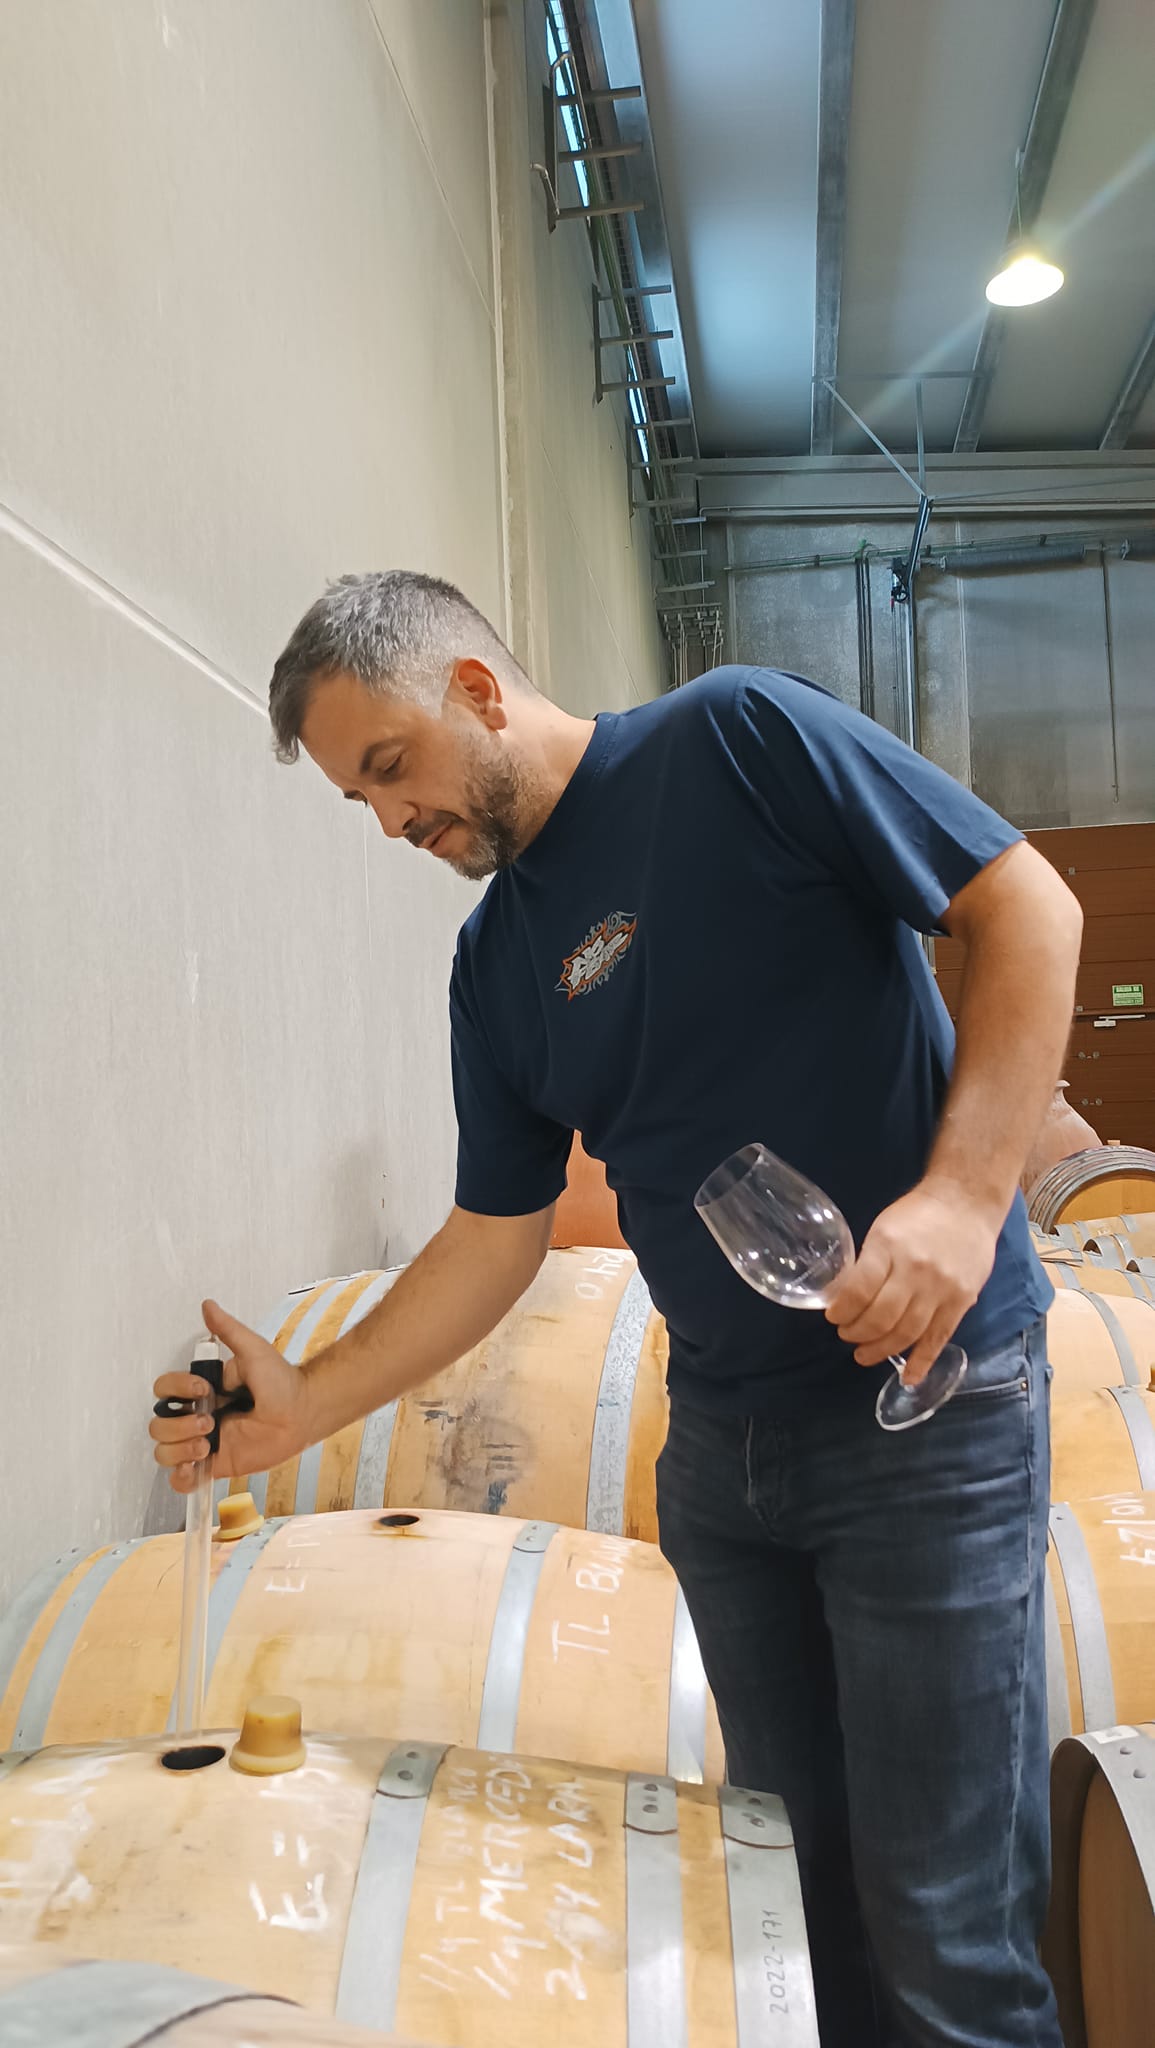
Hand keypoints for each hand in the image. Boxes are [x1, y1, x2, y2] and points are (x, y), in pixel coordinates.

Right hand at [150, 1298, 314, 1494]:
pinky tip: (197, 1465)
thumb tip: (208, 1305)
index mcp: (200, 1390)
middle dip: (179, 1425)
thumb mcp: (253, 1350)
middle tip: (211, 1422)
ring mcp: (204, 1442)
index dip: (177, 1390)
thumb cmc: (281, 1381)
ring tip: (208, 1443)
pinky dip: (181, 1476)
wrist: (302, 1412)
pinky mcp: (215, 1464)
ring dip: (179, 1449)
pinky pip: (182, 1479)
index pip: (165, 1391)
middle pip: (158, 1426)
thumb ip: (228, 1330)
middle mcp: (197, 1416)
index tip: (206, 1388)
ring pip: (164, 1452)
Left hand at [823, 1181, 999, 1381]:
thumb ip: (869, 1263)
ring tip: (865, 1354)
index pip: (858, 1291)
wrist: (967, 1203)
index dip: (841, 1312)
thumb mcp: (883, 1228)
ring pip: (907, 1333)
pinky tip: (908, 1378)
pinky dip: (921, 1362)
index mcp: (888, 1247)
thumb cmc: (918, 1214)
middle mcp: (915, 1270)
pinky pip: (938, 1338)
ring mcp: (941, 1288)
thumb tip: (848, 1299)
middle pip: (881, 1318)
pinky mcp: (961, 1301)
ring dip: (881, 1350)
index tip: (833, 1316)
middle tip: (847, 1336)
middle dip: (857, 1334)